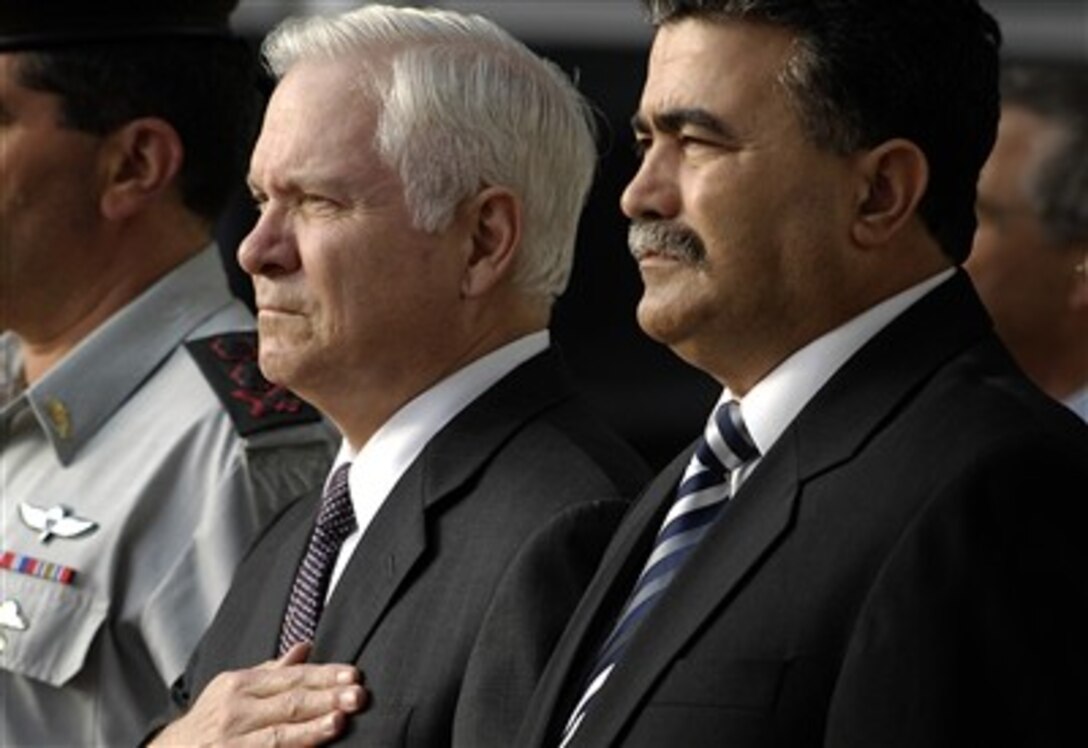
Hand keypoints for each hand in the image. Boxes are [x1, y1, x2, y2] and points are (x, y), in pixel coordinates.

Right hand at [151, 643, 365, 746]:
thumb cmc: (211, 719)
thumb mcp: (233, 688)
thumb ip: (273, 671)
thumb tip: (307, 646)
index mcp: (239, 685)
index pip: (291, 678)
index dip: (324, 676)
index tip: (354, 675)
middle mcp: (234, 712)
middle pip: (289, 703)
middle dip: (327, 699)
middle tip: (359, 696)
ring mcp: (231, 743)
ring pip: (278, 735)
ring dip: (311, 729)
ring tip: (339, 722)